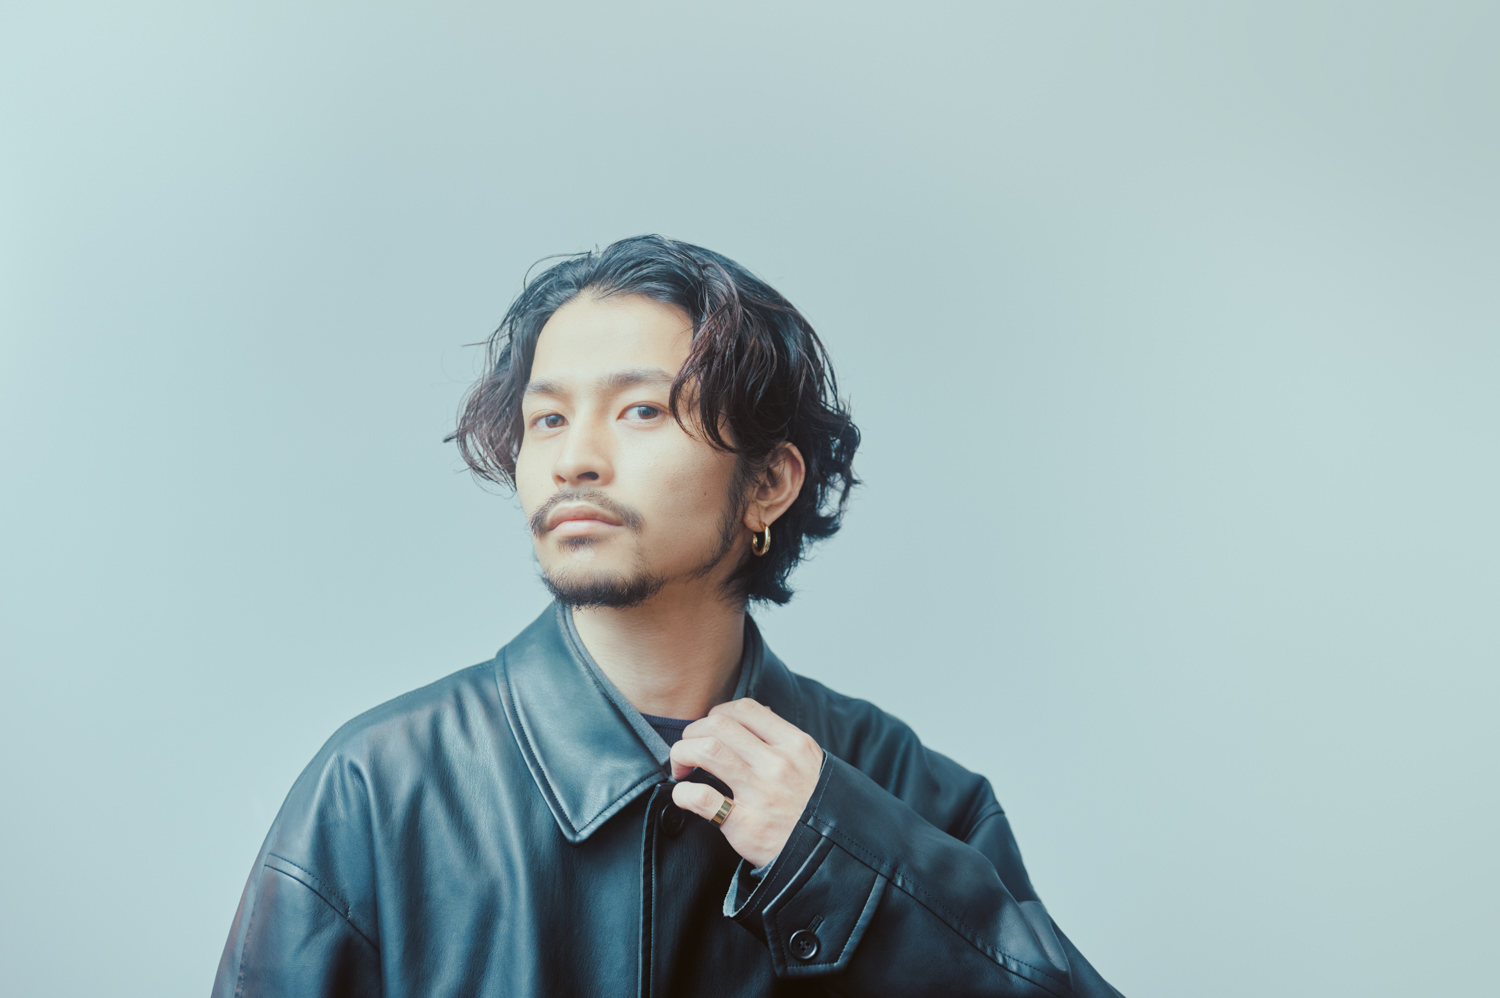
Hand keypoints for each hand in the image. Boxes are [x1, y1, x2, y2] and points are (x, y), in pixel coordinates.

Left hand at [669, 698, 823, 868]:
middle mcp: (777, 764)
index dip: (717, 714)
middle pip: (719, 725)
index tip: (710, 729)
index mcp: (795, 744)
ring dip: (682, 754)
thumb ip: (782, 739)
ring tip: (681, 767)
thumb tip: (752, 714)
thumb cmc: (813, 807)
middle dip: (693, 733)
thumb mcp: (811, 764)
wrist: (828, 855)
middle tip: (689, 748)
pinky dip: (683, 793)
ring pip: (707, 750)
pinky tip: (684, 795)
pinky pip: (701, 797)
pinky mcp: (745, 825)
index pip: (744, 708)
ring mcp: (760, 793)